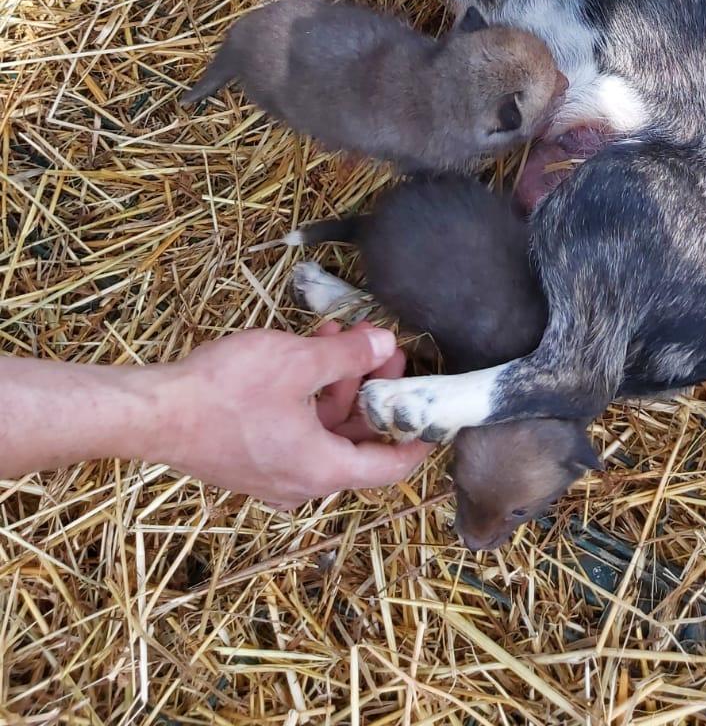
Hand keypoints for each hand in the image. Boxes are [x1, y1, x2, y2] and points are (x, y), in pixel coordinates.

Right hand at [150, 321, 432, 507]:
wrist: (153, 413)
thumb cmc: (225, 392)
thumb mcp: (298, 362)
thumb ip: (350, 355)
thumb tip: (384, 343)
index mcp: (323, 471)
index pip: (392, 467)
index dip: (419, 436)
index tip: (437, 409)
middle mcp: (302, 483)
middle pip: (358, 442)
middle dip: (373, 391)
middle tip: (384, 349)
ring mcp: (273, 475)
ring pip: (325, 432)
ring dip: (338, 386)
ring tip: (344, 337)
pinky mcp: (250, 460)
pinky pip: (295, 430)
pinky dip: (309, 396)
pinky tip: (308, 351)